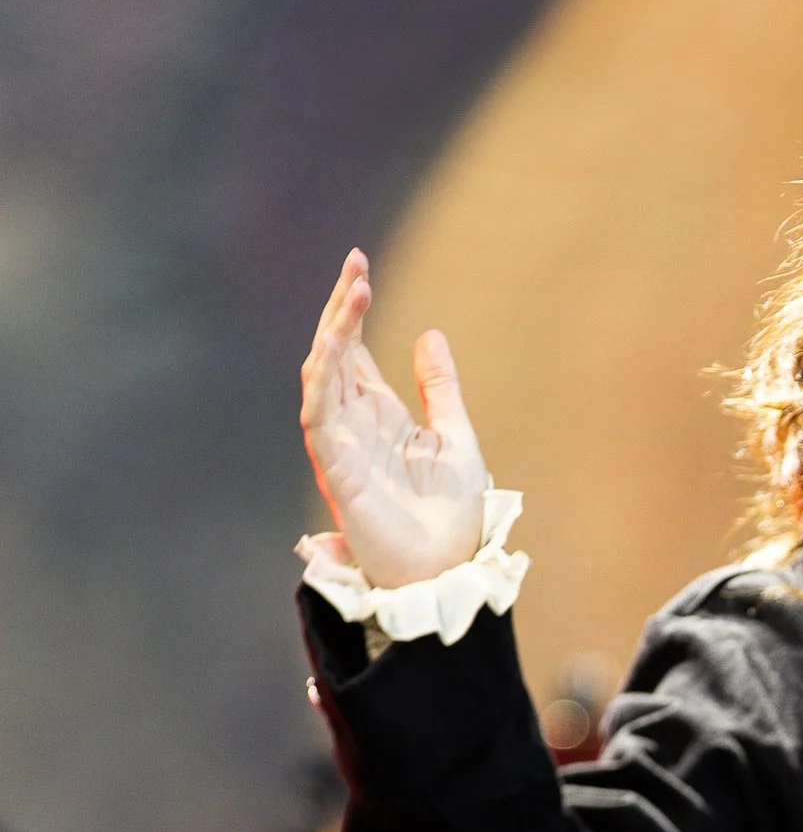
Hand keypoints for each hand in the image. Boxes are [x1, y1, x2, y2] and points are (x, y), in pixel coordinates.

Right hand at [298, 250, 489, 587]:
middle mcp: (354, 425)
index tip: (361, 266)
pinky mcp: (335, 471)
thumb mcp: (456, 436)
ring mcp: (340, 446)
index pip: (356, 351)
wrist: (449, 569)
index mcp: (380, 415)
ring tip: (354, 292)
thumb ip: (440, 388)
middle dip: (342, 308)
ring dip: (334, 334)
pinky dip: (321, 382)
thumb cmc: (451, 514)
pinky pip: (317, 418)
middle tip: (355, 262)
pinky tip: (330, 350)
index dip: (354, 310)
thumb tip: (429, 334)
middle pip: (336, 354)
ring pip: (323, 377)